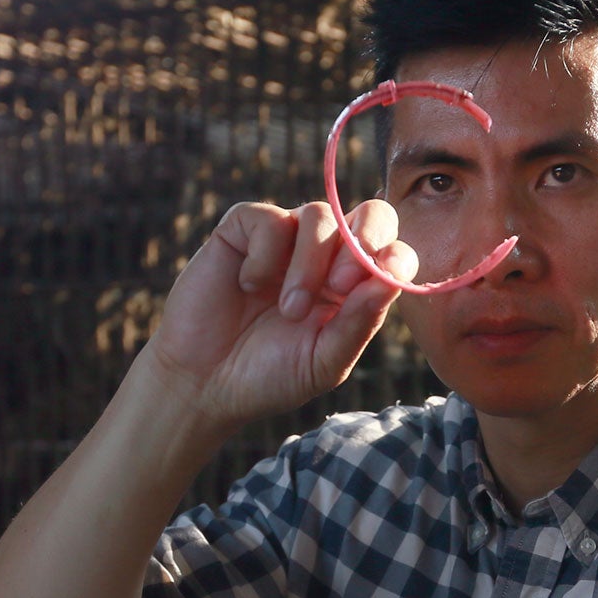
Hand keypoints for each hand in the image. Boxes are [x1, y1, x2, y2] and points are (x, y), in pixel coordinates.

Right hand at [149, 198, 417, 432]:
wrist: (203, 383)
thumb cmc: (268, 376)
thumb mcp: (324, 362)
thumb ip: (359, 323)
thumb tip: (392, 279)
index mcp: (355, 288)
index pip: (393, 251)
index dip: (394, 258)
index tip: (373, 287)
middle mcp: (327, 257)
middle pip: (371, 214)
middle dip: (365, 240)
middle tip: (341, 285)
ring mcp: (286, 239)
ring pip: (319, 215)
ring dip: (309, 264)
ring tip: (290, 309)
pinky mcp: (243, 230)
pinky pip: (268, 218)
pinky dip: (264, 254)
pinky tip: (247, 286)